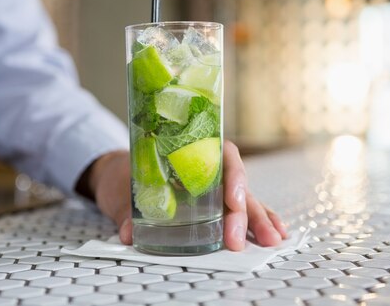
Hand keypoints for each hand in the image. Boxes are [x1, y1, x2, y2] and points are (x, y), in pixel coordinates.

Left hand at [84, 140, 287, 249]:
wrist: (116, 174)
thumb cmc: (122, 173)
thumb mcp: (120, 188)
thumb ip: (126, 209)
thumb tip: (129, 232)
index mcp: (189, 150)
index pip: (221, 156)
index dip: (232, 176)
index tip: (232, 200)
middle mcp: (208, 167)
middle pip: (236, 184)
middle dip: (244, 212)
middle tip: (237, 240)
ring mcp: (213, 186)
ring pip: (244, 199)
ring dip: (259, 220)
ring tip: (273, 240)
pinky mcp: (212, 205)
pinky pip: (238, 211)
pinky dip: (255, 222)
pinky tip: (273, 233)